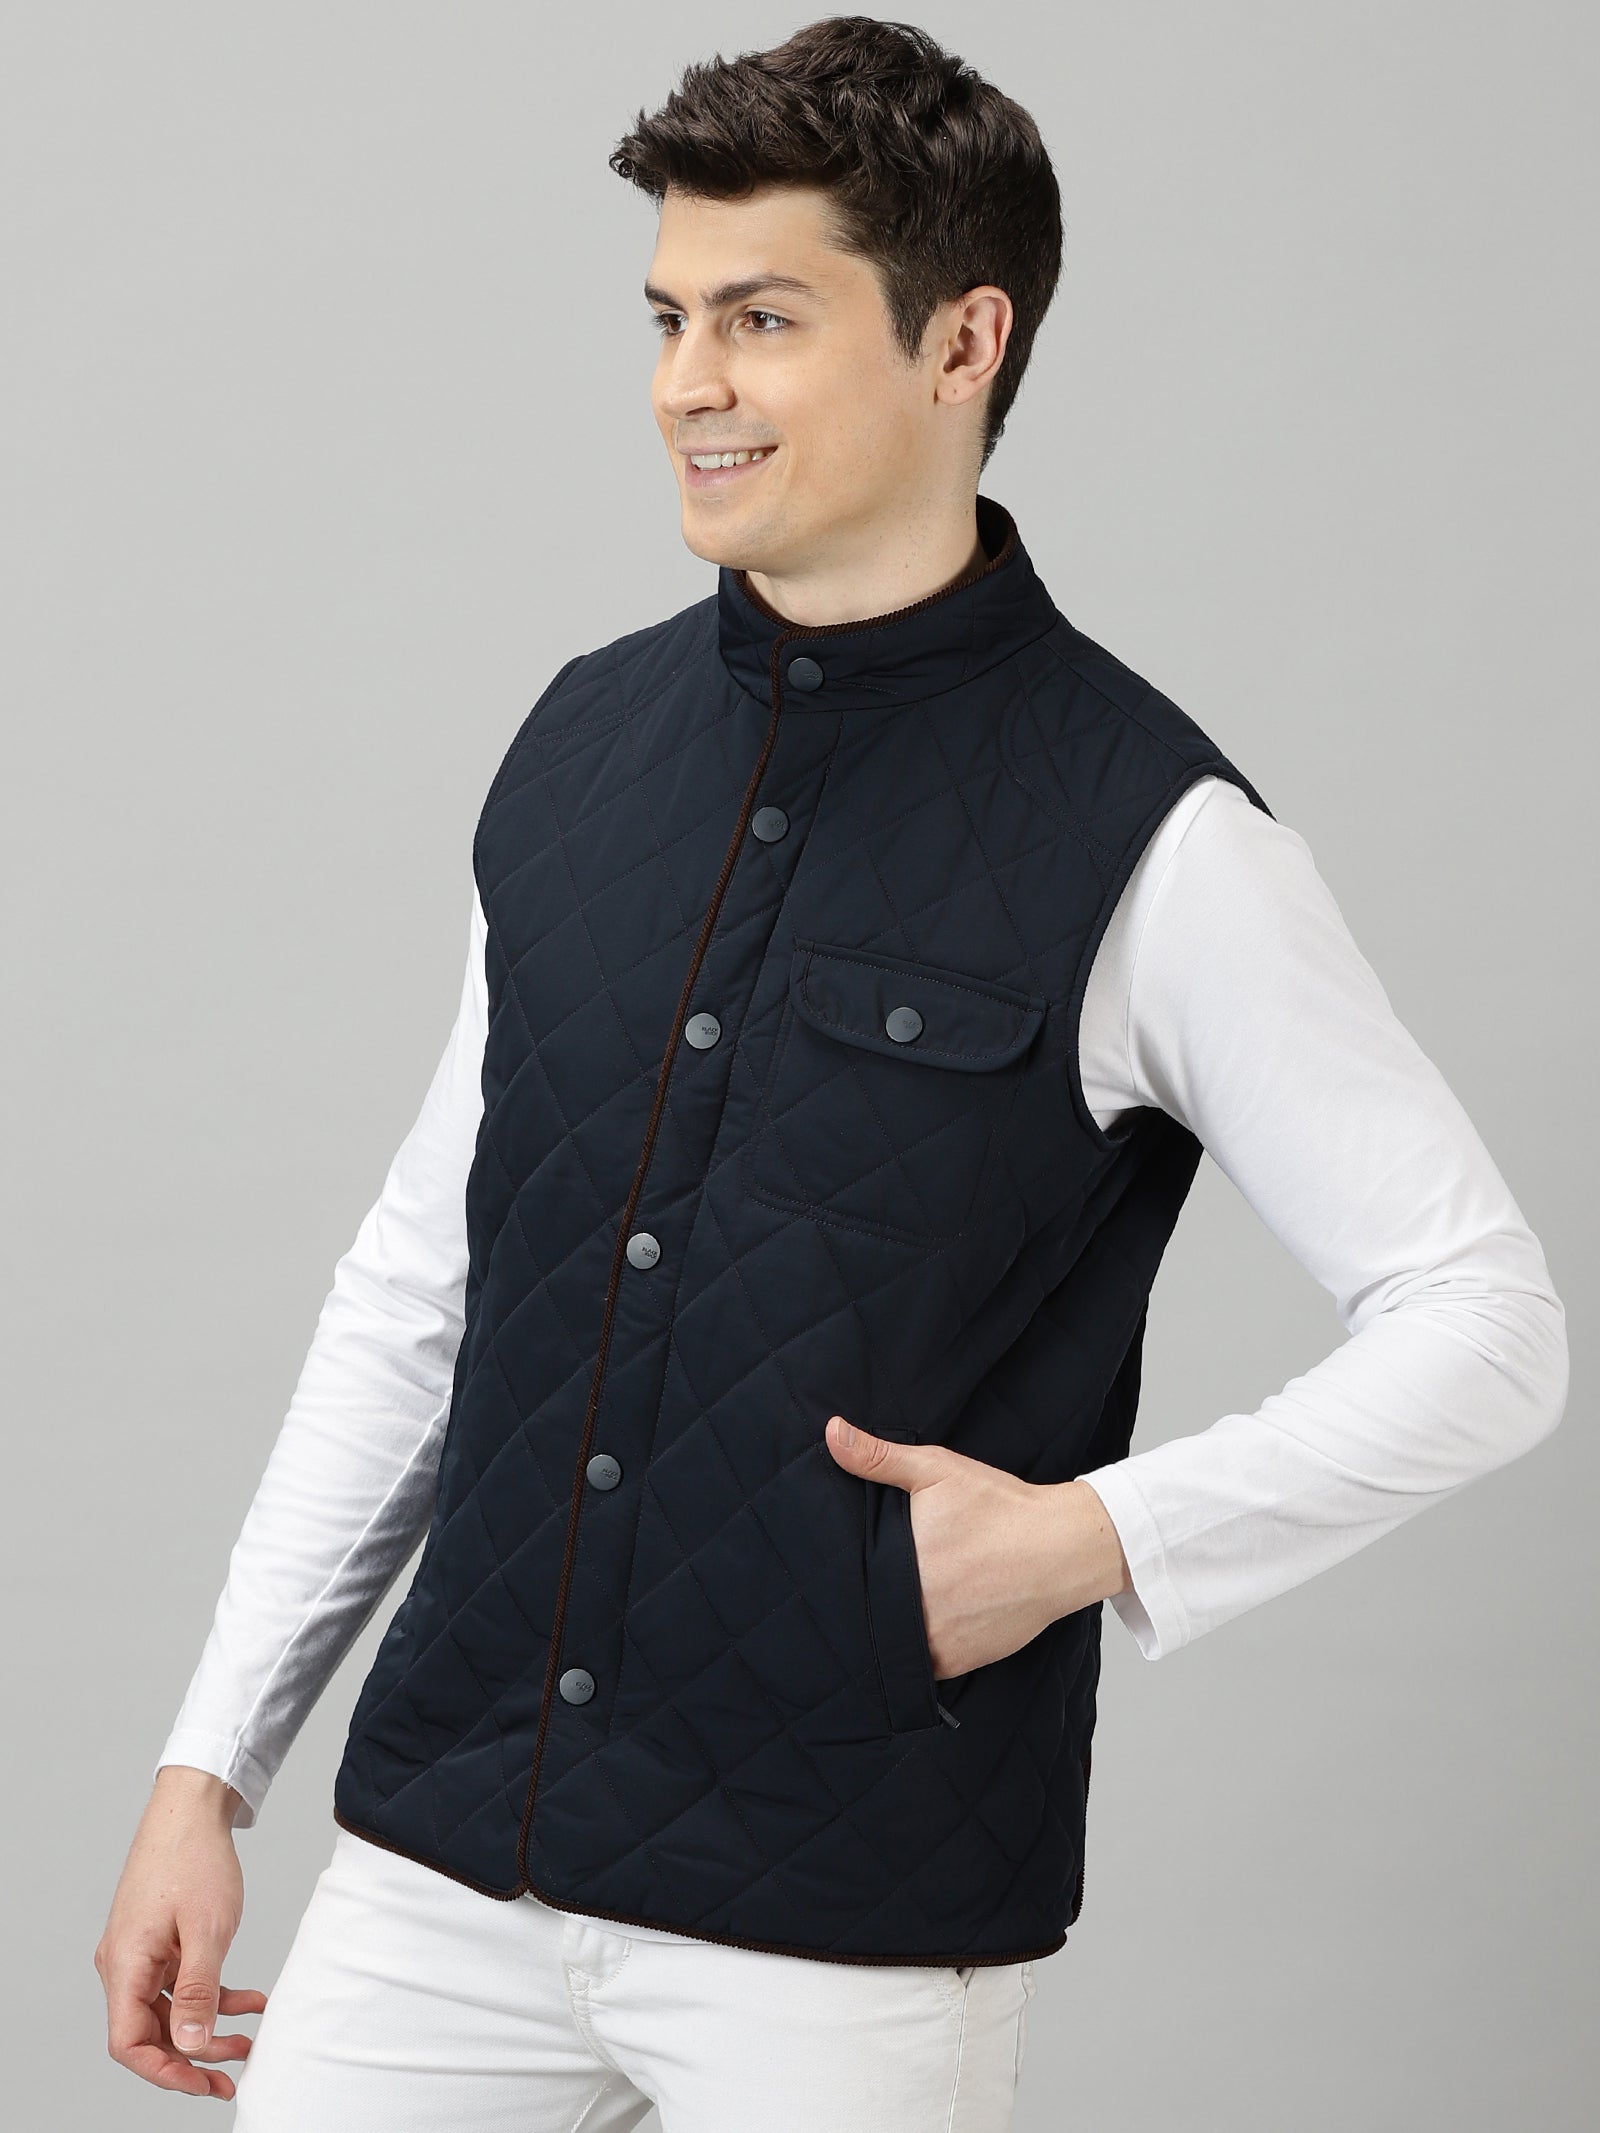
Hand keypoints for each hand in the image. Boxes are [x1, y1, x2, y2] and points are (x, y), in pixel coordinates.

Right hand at [94, 1766, 267, 2101]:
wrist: (192, 1805)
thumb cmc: (194, 1858)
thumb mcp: (208, 1930)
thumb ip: (200, 1992)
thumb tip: (192, 2049)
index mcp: (125, 1965)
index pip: (129, 2043)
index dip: (165, 2072)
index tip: (205, 2084)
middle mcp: (123, 1963)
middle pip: (149, 2031)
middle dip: (193, 2056)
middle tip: (233, 2074)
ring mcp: (139, 1951)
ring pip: (168, 2009)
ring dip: (207, 2028)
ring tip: (248, 2041)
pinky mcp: (157, 1939)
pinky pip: (179, 1983)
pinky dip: (212, 1995)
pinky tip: (250, 2001)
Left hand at [824, 1414, 1130, 1679]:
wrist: (1062, 1548)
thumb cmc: (1001, 1507)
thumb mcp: (937, 1470)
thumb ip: (878, 1457)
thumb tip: (831, 1432)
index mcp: (899, 1565)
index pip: (845, 1583)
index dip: (836, 1580)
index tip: (832, 1572)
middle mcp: (914, 1611)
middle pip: (869, 1615)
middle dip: (866, 1604)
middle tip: (867, 1586)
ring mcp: (936, 1642)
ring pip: (892, 1644)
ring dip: (889, 1632)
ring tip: (891, 1608)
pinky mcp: (958, 1662)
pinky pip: (922, 1665)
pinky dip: (918, 1651)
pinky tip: (924, 1625)